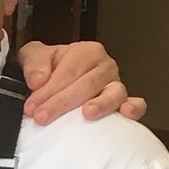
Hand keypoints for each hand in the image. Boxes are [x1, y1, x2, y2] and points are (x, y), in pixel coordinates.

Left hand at [19, 37, 146, 125]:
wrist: (57, 78)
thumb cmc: (50, 68)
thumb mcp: (35, 57)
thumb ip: (34, 64)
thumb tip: (37, 80)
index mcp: (86, 51)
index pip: (69, 71)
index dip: (48, 90)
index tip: (32, 107)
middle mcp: (105, 66)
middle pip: (87, 84)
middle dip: (62, 102)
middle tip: (42, 117)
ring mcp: (117, 85)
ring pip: (113, 94)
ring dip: (100, 104)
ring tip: (87, 113)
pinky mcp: (125, 102)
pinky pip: (136, 105)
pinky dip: (133, 108)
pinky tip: (125, 114)